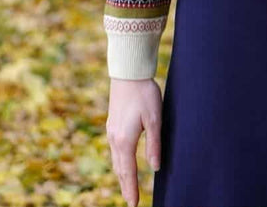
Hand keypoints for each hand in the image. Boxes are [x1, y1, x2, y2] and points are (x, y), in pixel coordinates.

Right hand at [106, 77, 162, 206]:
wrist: (128, 72)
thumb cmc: (144, 93)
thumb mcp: (155, 119)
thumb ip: (154, 144)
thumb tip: (154, 167)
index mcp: (125, 140)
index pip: (128, 172)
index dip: (132, 189)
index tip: (134, 204)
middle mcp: (114, 138)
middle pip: (120, 169)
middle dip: (125, 185)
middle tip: (131, 201)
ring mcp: (111, 130)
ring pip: (116, 159)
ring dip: (121, 174)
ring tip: (127, 185)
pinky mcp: (112, 123)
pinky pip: (114, 149)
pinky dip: (119, 161)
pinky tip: (123, 161)